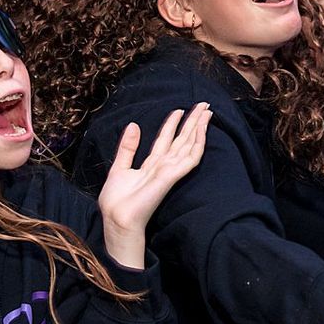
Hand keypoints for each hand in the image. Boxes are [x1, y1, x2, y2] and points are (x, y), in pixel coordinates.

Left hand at [96, 104, 210, 268]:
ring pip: (189, 145)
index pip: (166, 141)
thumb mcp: (119, 168)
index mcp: (151, 165)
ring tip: (206, 111)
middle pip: (182, 140)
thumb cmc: (117, 201)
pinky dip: (197, 143)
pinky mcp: (172, 176)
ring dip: (199, 128)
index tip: (180, 109)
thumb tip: (133, 125)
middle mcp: (164, 167)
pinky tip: (201, 130)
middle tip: (203, 104)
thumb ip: (127, 148)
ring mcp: (170, 171)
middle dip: (192, 122)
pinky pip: (190, 158)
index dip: (173, 124)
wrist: (117, 219)